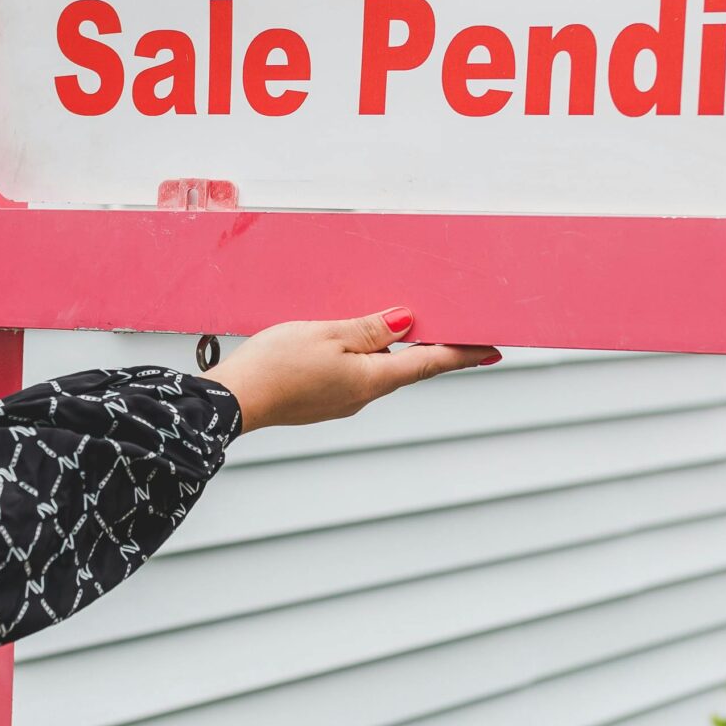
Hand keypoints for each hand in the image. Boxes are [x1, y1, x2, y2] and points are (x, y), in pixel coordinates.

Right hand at [201, 309, 499, 432]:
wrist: (233, 402)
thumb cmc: (276, 366)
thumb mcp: (327, 335)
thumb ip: (370, 329)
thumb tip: (408, 323)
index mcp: (371, 380)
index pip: (429, 364)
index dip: (463, 355)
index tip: (493, 350)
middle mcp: (362, 396)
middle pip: (406, 368)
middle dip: (430, 349)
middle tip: (455, 331)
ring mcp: (340, 402)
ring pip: (377, 371)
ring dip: (394, 352)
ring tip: (405, 330)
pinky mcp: (320, 401)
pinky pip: (354, 375)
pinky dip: (366, 358)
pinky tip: (354, 343)